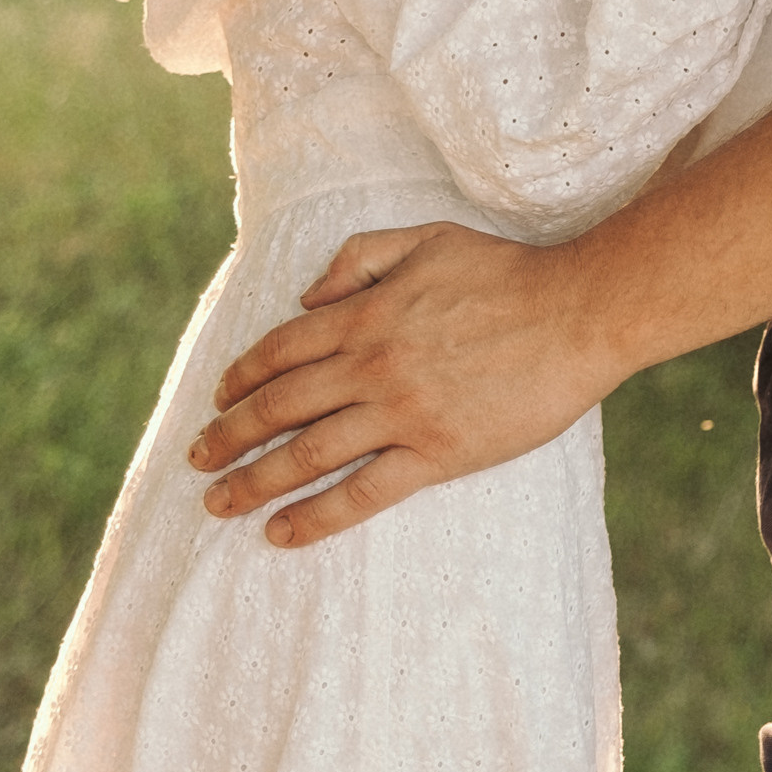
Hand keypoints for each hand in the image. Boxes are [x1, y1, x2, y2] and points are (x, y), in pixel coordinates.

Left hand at [186, 222, 621, 545]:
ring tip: (218, 503)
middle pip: (279, 407)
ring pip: (307, 454)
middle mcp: (371, 366)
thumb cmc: (506, 274)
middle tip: (196, 459)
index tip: (219, 399)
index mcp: (366, 315)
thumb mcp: (426, 239)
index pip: (281, 350)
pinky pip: (362, 492)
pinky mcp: (436, 454)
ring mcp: (401, 413)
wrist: (576, 313)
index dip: (242, 376)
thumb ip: (360, 258)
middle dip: (228, 436)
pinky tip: (281, 532)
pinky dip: (315, 516)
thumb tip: (308, 297)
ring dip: (253, 481)